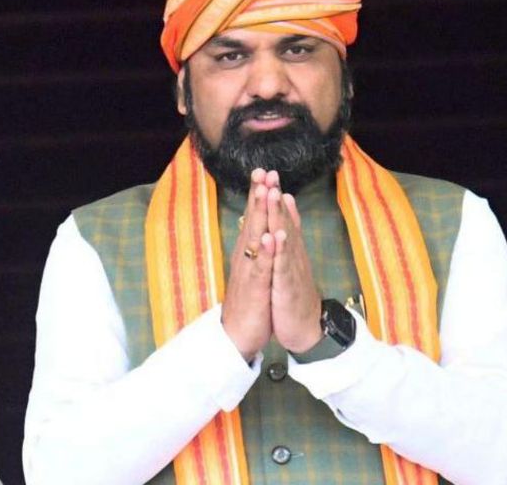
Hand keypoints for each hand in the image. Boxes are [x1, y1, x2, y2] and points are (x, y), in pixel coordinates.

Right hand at [221, 169, 277, 360]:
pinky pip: (260, 266)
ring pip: (255, 237)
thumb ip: (255, 251)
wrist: (237, 336)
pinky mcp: (255, 288)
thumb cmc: (248, 304)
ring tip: (265, 192)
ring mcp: (249, 271)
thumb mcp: (253, 273)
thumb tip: (257, 230)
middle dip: (257, 195)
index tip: (263, 172)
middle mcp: (245, 257)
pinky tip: (269, 235)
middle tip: (262, 170)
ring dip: (260, 214)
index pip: (253, 218)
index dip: (257, 195)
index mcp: (247, 253)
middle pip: (252, 220)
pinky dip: (265, 250)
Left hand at [266, 180, 322, 352]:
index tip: (267, 173)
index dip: (274, 196)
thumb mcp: (290, 263)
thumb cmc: (295, 294)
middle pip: (283, 222)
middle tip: (270, 173)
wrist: (307, 328)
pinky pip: (282, 266)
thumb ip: (289, 236)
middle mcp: (292, 256)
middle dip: (275, 197)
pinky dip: (279, 251)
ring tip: (274, 194)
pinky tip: (275, 235)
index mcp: (289, 250)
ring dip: (278, 216)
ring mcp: (291, 270)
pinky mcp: (287, 287)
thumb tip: (286, 209)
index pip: (280, 219)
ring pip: (284, 239)